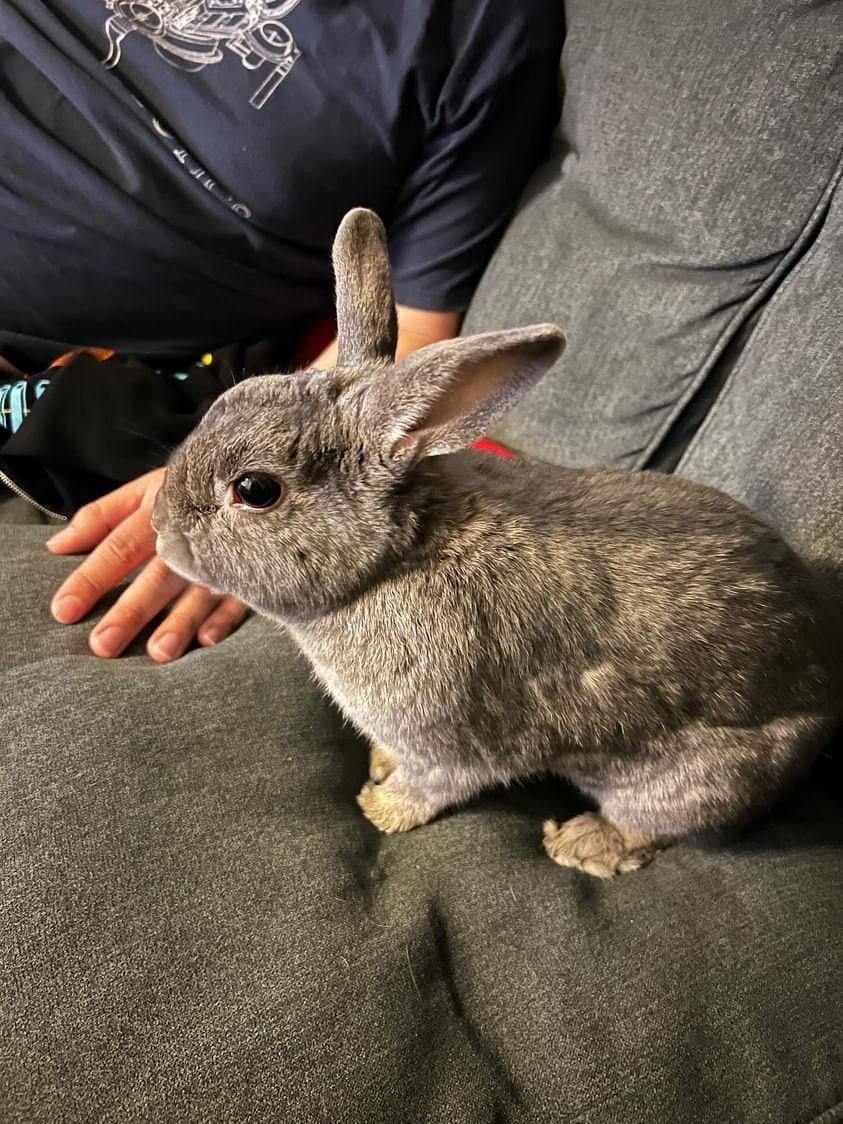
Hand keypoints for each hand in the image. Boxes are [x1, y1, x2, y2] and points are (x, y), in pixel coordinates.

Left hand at [47, 468, 246, 660]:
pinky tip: (207, 639)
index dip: (91, 578)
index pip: (118, 546)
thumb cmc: (188, 489)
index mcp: (159, 512)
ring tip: (158, 653)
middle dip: (130, 611)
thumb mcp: (143, 492)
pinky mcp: (252, 568)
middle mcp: (190, 535)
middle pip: (156, 576)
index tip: (64, 610)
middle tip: (103, 645)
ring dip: (179, 621)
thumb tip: (55, 546)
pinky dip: (224, 617)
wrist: (254, 474)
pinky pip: (240, 595)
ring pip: (199, 590)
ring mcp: (224, 554)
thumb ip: (99, 518)